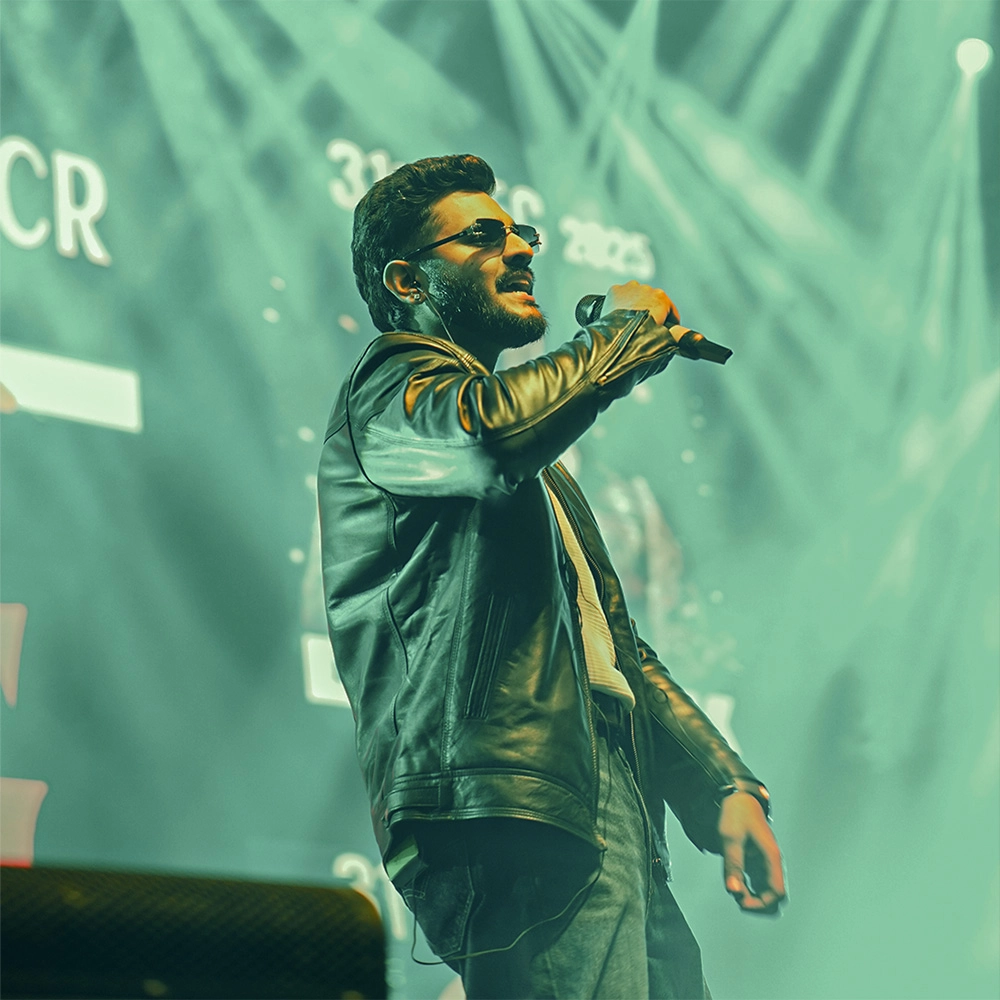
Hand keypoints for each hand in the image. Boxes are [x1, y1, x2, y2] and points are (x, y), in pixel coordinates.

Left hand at [602, 280, 684, 332]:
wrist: (618, 338)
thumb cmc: (640, 339)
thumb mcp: (665, 338)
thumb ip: (679, 334)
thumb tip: (694, 337)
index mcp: (662, 298)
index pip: (669, 309)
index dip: (667, 321)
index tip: (662, 329)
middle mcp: (647, 289)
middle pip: (651, 301)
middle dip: (649, 312)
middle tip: (642, 328)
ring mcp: (630, 288)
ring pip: (635, 296)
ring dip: (634, 306)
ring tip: (629, 322)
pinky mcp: (615, 290)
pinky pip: (619, 296)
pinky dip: (619, 304)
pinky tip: (618, 315)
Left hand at [718, 792, 786, 914]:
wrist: (738, 798)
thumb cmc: (736, 815)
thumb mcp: (730, 838)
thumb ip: (733, 865)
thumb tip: (733, 891)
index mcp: (772, 857)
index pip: (778, 893)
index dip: (761, 904)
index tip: (740, 900)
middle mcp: (773, 863)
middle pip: (776, 898)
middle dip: (758, 904)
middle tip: (737, 895)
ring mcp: (767, 864)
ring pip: (768, 894)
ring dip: (752, 898)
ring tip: (734, 886)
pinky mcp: (759, 864)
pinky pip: (759, 885)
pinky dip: (748, 890)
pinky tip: (735, 882)